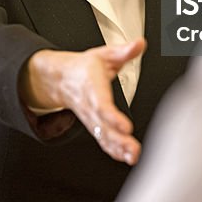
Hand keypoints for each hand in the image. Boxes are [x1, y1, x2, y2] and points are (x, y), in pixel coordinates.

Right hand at [20, 38, 146, 164]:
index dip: (113, 118)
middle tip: (134, 150)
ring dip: (118, 148)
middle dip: (118, 140)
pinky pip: (102, 140)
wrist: (62, 79)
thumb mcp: (103, 54)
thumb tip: (139, 44)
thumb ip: (123, 51)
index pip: (101, 105)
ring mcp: (91, 119)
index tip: (126, 127)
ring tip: (133, 156)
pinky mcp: (94, 126)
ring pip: (103, 136)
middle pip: (103, 126)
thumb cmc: (85, 68)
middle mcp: (90, 106)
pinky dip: (113, 150)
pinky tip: (125, 157)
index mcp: (92, 87)